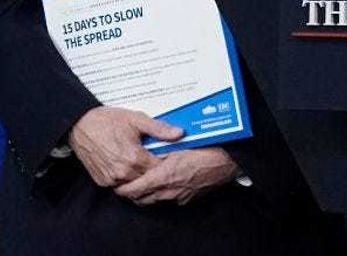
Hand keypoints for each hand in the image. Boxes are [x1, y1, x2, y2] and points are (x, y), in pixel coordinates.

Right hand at [68, 106, 182, 187]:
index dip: (166, 161)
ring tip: (144, 160)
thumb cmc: (107, 121)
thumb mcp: (137, 119)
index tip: (169, 155)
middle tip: (156, 156)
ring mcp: (111, 179)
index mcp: (133, 158)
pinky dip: (128, 177)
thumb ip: (160, 129)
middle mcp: (122, 172)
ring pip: (135, 183)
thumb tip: (179, 134)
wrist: (80, 126)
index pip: (159, 168)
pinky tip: (130, 165)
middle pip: (148, 178)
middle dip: (155, 169)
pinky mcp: (102, 182)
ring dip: (141, 175)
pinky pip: (121, 184)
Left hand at [113, 147, 240, 205]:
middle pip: (140, 199)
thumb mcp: (179, 144)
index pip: (133, 190)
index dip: (122, 188)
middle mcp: (168, 191)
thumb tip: (146, 149)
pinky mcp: (187, 199)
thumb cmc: (207, 150)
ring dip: (146, 193)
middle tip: (127, 183)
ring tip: (144, 182)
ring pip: (154, 200)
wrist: (228, 162)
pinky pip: (169, 199)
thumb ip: (160, 149)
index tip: (118, 182)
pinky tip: (166, 183)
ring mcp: (178, 197)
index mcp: (163, 177)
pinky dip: (162, 193)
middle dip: (131, 193)